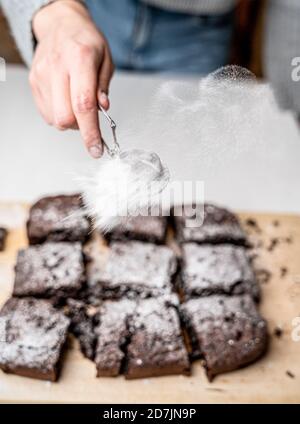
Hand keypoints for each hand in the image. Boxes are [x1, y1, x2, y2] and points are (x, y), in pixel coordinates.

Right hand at [30, 0, 113, 157]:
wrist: (60, 24)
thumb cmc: (86, 41)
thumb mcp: (106, 60)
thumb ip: (103, 87)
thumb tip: (103, 110)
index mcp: (80, 59)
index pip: (83, 105)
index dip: (90, 133)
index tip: (96, 149)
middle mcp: (57, 67)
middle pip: (65, 117)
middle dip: (81, 127)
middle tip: (90, 118)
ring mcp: (42, 75)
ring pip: (55, 119)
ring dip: (71, 122)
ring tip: (77, 104)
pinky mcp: (34, 82)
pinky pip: (47, 114)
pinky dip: (60, 115)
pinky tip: (66, 101)